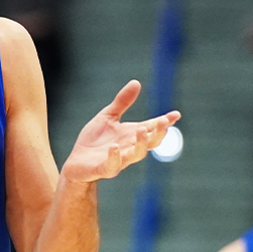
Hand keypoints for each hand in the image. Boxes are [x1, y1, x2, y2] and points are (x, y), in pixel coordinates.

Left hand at [61, 80, 180, 182]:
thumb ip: (122, 102)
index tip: (176, 114)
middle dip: (158, 133)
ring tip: (142, 130)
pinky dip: (115, 156)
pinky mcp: (104, 169)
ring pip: (136, 155)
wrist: (76, 162)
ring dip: (141, 144)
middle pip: (149, 143)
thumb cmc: (94, 140)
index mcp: (131, 135)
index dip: (164, 122)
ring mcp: (119, 160)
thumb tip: (136, 82)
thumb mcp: (108, 117)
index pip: (151, 128)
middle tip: (163, 122)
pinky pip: (112, 165)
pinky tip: (115, 147)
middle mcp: (129, 148)